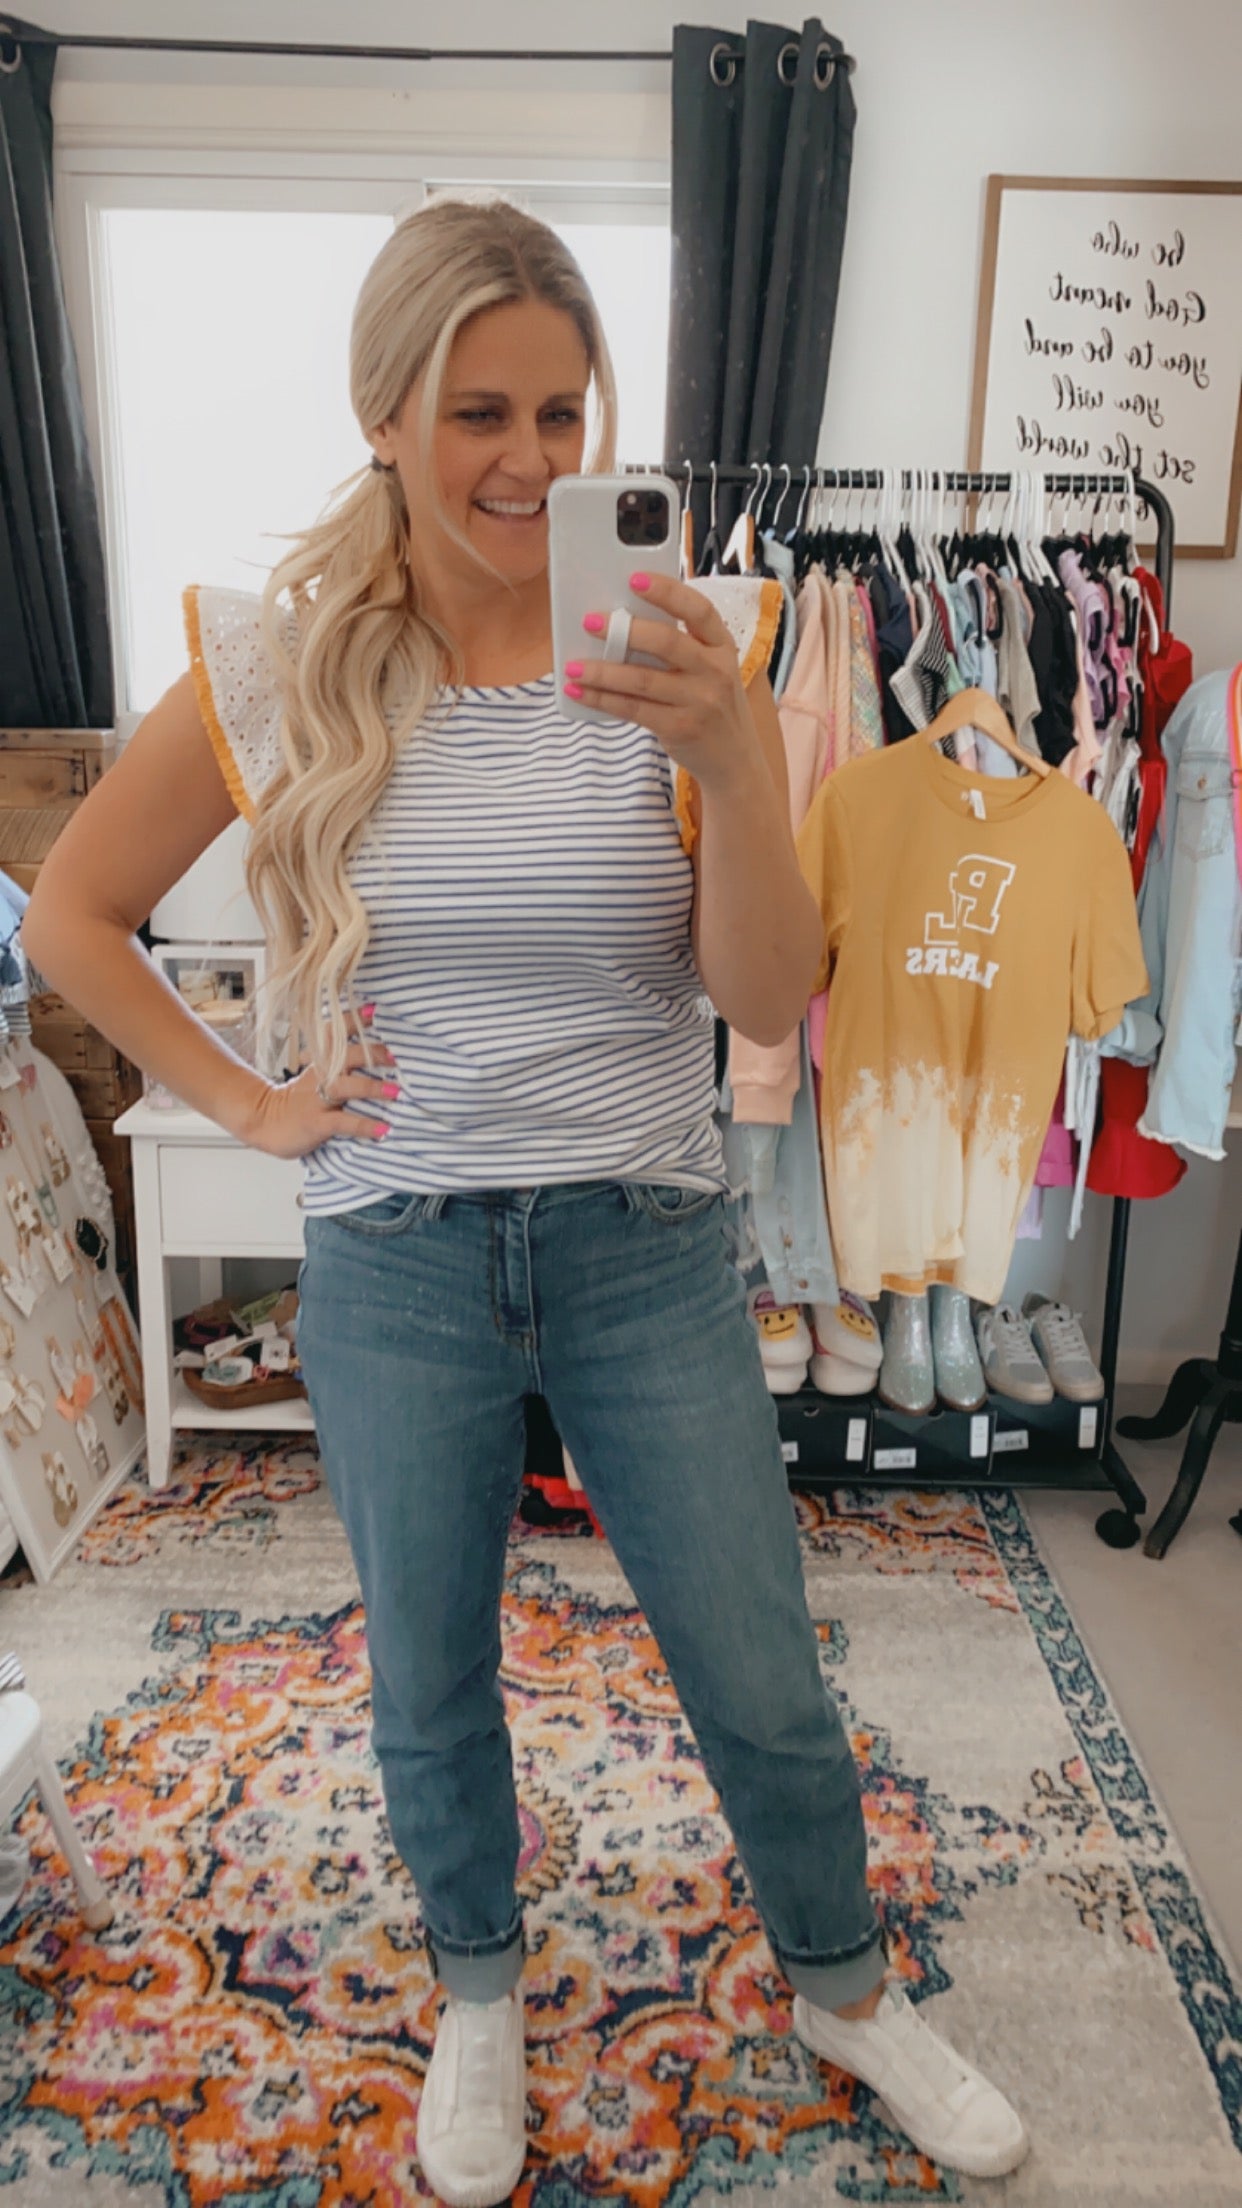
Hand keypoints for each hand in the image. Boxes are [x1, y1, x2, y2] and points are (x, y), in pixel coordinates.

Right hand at [235, 1008, 398, 1159]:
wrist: (262, 1120)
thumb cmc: (297, 1098)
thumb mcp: (316, 1073)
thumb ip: (340, 1063)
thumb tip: (380, 1054)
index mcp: (321, 1060)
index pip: (336, 1033)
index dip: (354, 1019)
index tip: (375, 1009)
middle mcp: (320, 1075)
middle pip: (345, 1056)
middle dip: (372, 1054)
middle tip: (397, 1055)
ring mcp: (316, 1098)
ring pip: (344, 1087)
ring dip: (371, 1088)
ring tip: (395, 1092)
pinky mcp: (316, 1123)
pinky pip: (341, 1122)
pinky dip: (363, 1126)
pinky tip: (383, 1129)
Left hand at [565, 572, 758, 793]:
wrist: (735, 759)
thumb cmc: (712, 704)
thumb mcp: (710, 669)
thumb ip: (678, 647)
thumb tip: (620, 625)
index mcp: (721, 645)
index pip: (698, 609)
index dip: (667, 591)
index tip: (634, 579)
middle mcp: (715, 671)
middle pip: (666, 642)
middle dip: (624, 630)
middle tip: (590, 622)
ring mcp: (700, 701)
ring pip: (642, 680)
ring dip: (602, 672)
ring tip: (572, 666)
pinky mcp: (680, 728)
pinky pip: (633, 709)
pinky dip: (602, 700)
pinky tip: (580, 692)